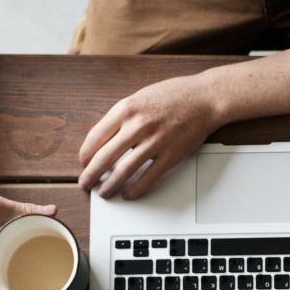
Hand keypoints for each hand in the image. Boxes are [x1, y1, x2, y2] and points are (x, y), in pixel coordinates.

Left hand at [78, 75, 224, 199]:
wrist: (205, 98)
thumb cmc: (174, 96)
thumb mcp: (139, 98)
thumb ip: (122, 117)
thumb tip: (106, 139)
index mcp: (125, 109)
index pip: (95, 137)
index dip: (85, 154)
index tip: (83, 163)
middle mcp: (137, 126)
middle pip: (105, 157)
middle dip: (91, 175)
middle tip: (85, 184)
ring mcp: (155, 142)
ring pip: (124, 170)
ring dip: (110, 185)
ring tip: (104, 193)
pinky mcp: (171, 155)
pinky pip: (149, 177)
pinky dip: (136, 189)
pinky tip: (128, 193)